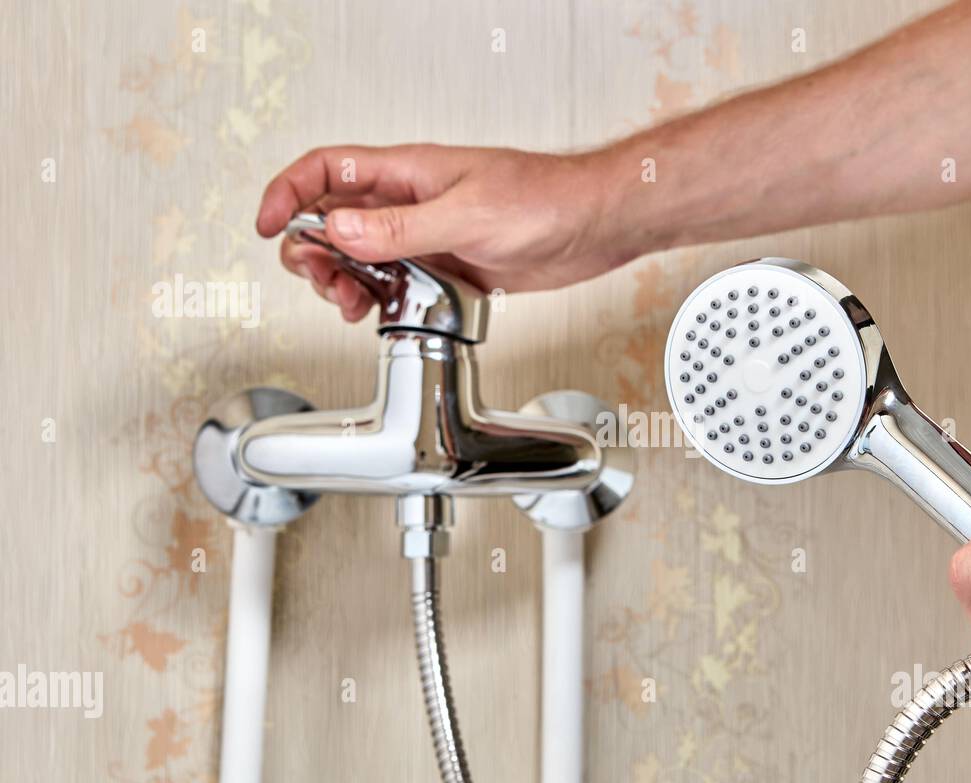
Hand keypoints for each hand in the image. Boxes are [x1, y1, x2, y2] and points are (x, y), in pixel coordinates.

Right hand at [256, 144, 636, 320]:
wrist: (594, 225)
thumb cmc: (546, 199)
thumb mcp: (468, 214)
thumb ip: (401, 228)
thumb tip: (340, 230)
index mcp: (408, 174)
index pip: (327, 170)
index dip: (288, 193)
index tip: (267, 227)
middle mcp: (412, 203)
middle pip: (334, 220)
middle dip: (315, 252)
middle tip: (324, 282)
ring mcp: (429, 236)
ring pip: (363, 258)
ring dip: (346, 282)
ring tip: (353, 305)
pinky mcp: (449, 266)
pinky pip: (398, 283)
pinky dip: (381, 300)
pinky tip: (384, 313)